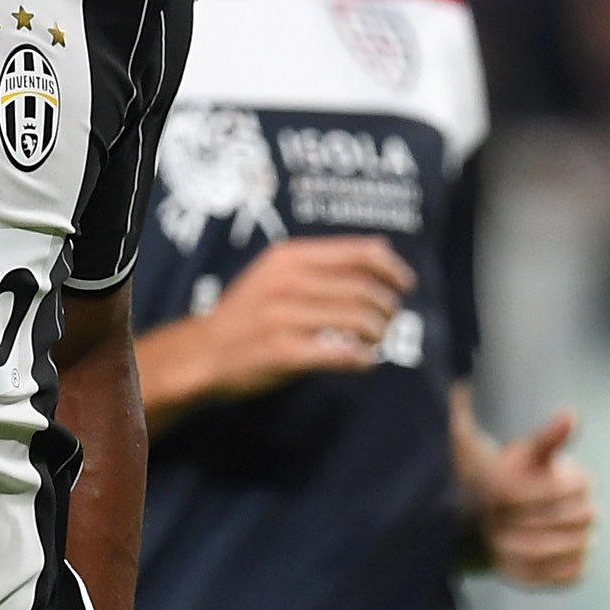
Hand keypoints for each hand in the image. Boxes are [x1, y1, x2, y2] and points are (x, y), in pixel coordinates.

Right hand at [192, 238, 417, 400]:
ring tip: (374, 342)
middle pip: (364, 290)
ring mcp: (283, 318)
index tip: (406, 284)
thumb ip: (323, 260)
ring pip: (359, 321)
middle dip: (388, 308)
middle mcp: (287, 282)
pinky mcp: (283, 352)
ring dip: (378, 335)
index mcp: (289, 257)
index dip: (392, 268)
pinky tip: (361, 361)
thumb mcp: (276, 272)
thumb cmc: (249, 312)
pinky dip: (362, 359)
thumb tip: (382, 248)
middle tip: (388, 322)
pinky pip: (342, 353)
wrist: (203, 352)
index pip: (359, 253)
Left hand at [468, 411, 594, 586]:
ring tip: (494, 542)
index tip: (495, 496)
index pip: (568, 489)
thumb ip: (547, 439)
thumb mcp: (523, 456)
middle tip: (492, 522)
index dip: (529, 494)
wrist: (494, 517)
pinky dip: (535, 571)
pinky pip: (563, 576)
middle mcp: (590, 513)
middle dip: (530, 522)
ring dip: (528, 548)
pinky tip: (506, 561)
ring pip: (567, 549)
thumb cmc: (509, 479)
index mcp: (580, 480)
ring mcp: (585, 543)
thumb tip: (571, 414)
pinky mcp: (575, 570)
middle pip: (572, 521)